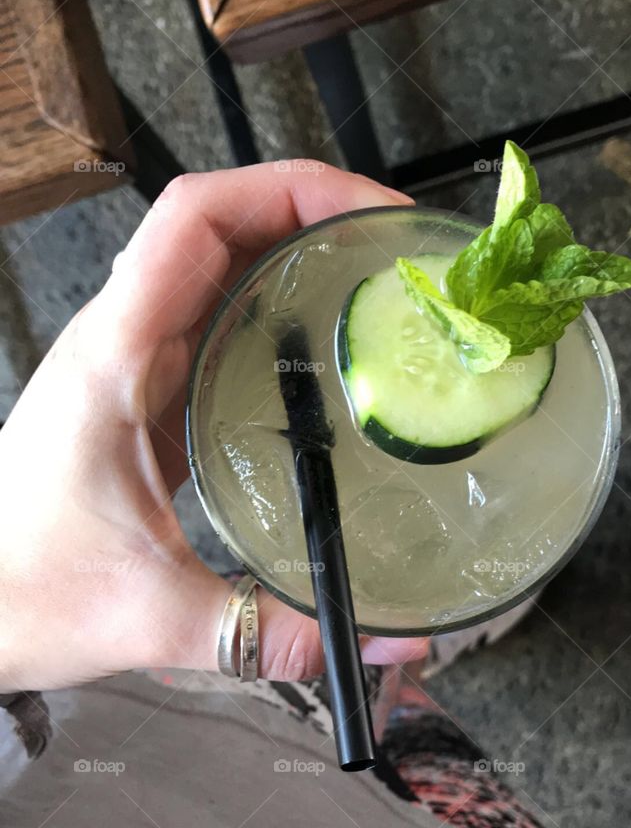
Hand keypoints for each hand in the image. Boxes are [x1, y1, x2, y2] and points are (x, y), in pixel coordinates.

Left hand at [0, 163, 426, 690]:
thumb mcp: (156, 618)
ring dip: (294, 253)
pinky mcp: (142, 395)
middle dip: (313, 212)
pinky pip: (213, 320)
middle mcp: (119, 342)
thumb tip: (384, 639)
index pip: (196, 218)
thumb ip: (272, 634)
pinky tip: (328, 351)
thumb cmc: (24, 594)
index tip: (369, 211)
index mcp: (112, 359)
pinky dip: (274, 308)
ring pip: (216, 266)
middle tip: (396, 249)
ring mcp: (129, 364)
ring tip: (377, 284)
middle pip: (218, 225)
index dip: (290, 188)